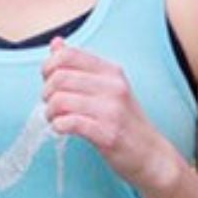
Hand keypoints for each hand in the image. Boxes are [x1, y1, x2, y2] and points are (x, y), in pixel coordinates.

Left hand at [41, 37, 184, 197]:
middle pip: (59, 78)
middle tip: (51, 106)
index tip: (48, 82)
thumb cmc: (125, 122)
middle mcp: (112, 86)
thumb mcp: (107, 88)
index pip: (68, 55)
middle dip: (46, 93)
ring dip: (50, 112)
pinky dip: (58, 126)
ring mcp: (111, 110)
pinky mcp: (107, 133)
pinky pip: (70, 123)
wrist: (151, 154)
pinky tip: (62, 129)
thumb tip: (56, 43)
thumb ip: (80, 67)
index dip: (49, 67)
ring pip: (60, 100)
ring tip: (55, 119)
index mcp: (111, 71)